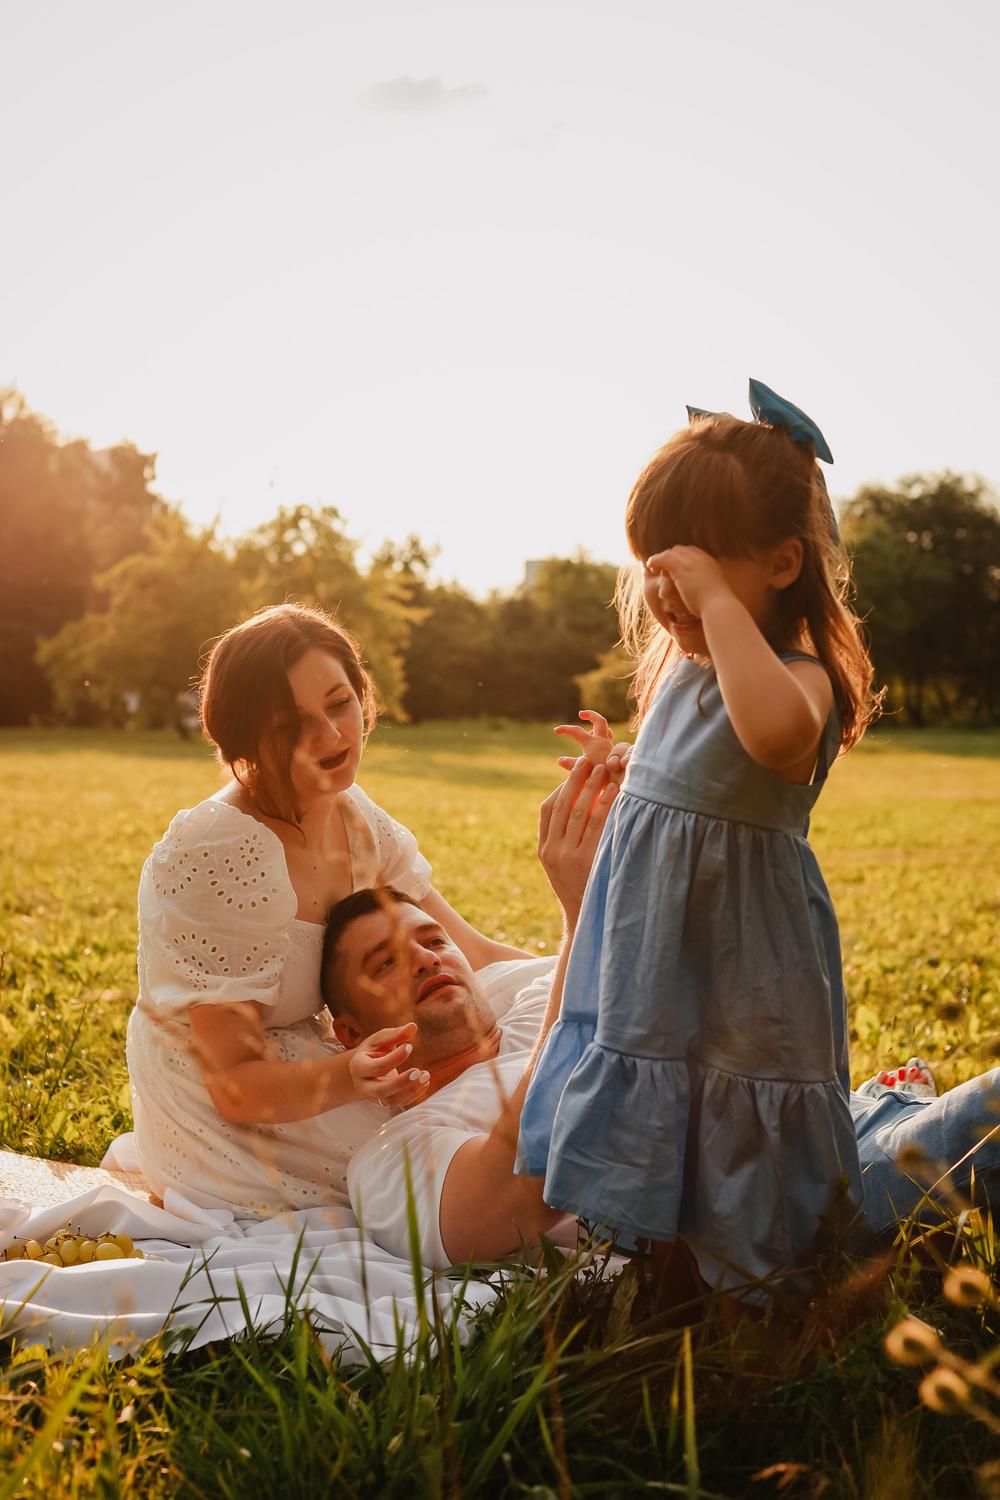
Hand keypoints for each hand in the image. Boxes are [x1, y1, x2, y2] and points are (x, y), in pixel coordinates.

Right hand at [348, 1022, 430, 1107]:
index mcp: (358, 1066)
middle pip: (381, 1090)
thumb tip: (413, 1026)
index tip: (410, 1046)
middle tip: (419, 1071)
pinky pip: (400, 1103)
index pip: (376, 1067)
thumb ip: (395, 1034)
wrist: (365, 1067)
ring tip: (426, 1075)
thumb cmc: (374, 1049)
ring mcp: (373, 1096)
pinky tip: (425, 1082)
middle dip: (401, 1082)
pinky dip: (414, 1095)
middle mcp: (363, 1084)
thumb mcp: (380, 1039)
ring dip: (411, 1090)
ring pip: (391, 1100)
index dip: (394, 1059)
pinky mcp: (385, 1102)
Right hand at [538, 755, 618, 923]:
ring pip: (578, 813)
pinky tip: (614, 793)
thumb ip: (563, 838)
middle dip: (575, 780)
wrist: (587, 919)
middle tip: (588, 761)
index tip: (574, 771)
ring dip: (591, 788)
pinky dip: (605, 806)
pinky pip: (596, 826)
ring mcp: (569, 857)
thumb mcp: (562, 865)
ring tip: (602, 770)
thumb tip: (577, 803)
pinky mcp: (587, 861)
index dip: (561, 787)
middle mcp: (553, 851)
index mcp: (544, 849)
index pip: (547, 809)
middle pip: (562, 806)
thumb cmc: (580, 887)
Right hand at [554, 709, 631, 784]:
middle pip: (599, 720)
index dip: (565, 729)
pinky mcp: (614, 751)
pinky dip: (602, 736)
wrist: (619, 782)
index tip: (556, 730)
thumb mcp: (583, 771)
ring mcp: (610, 745)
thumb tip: (559, 760)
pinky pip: (609, 738)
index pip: (576, 731)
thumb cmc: (600, 778)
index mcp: (593, 744)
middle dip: (590, 715)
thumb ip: (571, 764)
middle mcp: (603, 741)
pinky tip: (598, 742)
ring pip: (605, 729)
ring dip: (597, 726)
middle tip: (581, 714)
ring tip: (589, 729)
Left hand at [645, 546, 731, 617]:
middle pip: (680, 550)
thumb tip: (705, 591)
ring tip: (652, 568)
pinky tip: (649, 567)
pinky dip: (655, 561)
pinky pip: (663, 559)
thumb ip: (708, 587)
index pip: (692, 552)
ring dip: (660, 559)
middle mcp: (700, 558)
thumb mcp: (715, 592)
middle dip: (669, 557)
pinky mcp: (680, 568)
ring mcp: (690, 561)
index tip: (674, 568)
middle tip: (661, 569)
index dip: (680, 558)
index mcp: (709, 562)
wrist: (717, 606)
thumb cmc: (717, 606)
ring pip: (670, 553)